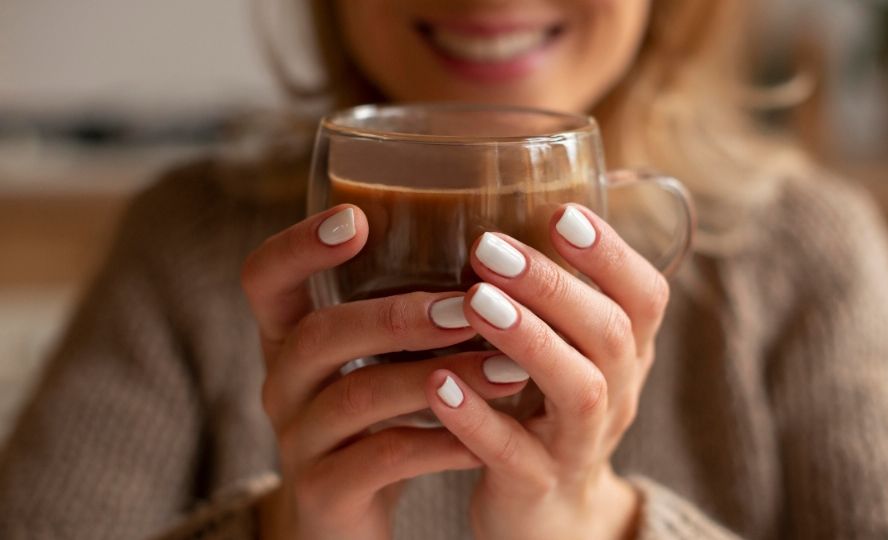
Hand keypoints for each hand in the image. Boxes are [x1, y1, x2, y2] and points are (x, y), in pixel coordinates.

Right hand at [241, 205, 528, 539]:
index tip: (357, 218)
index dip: (298, 246)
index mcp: (289, 337)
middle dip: (396, 316)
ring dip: (437, 378)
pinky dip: (441, 444)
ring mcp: (298, 440)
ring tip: (508, 371)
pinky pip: (383, 459)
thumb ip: (406, 310)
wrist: (353, 517)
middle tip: (469, 309)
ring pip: (357, 397)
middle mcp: (283, 383)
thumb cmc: (380, 416)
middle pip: (317, 335)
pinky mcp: (324, 492)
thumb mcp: (380, 358)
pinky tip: (488, 436)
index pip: (264, 278)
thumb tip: (495, 247)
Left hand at [423, 205, 668, 539]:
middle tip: (489, 246)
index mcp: (625, 352)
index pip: (644, 295)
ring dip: (527, 339)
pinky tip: (438, 383)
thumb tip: (513, 195)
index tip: (561, 210)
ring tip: (474, 300)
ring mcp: (580, 443)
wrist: (550, 512)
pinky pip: (514, 454)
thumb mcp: (568, 350)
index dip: (611, 253)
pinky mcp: (536, 486)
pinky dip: (478, 417)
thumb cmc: (547, 407)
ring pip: (577, 390)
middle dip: (554, 285)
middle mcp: (616, 393)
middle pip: (609, 334)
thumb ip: (555, 292)